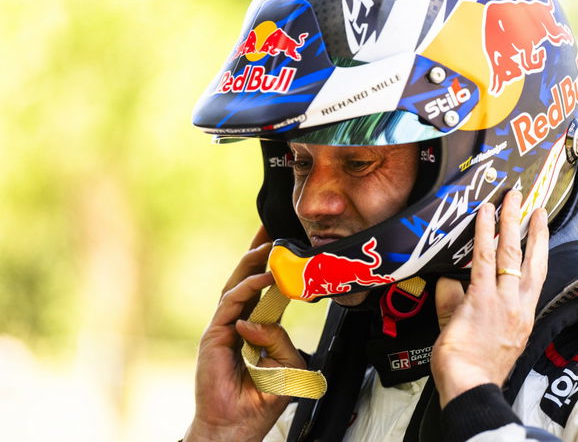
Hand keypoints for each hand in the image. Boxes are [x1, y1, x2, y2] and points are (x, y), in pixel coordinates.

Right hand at [184, 227, 306, 441]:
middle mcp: (238, 323)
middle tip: (274, 230)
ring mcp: (224, 327)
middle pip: (248, 279)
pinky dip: (248, 288)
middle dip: (260, 253)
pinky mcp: (214, 336)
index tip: (287, 245)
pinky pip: (232, 304)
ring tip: (270, 245)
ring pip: (237, 285)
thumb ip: (281, 340)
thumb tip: (259, 321)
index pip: (266, 290)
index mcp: (256, 328)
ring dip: (253, 263)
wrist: (236, 425)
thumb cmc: (260, 399)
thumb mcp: (287, 366)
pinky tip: (264, 277)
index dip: (275, 267)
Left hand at [432, 190, 548, 407]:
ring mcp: (503, 301)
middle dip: (533, 228)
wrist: (470, 386)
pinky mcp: (482, 299)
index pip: (534, 276)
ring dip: (511, 222)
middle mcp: (519, 305)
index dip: (539, 249)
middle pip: (531, 259)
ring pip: (510, 253)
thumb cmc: (474, 368)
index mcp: (522, 316)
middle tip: (533, 203)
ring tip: (512, 197)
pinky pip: (484, 259)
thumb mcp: (475, 332)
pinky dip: (485, 234)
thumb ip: (462, 302)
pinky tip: (485, 215)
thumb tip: (450, 280)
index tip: (541, 229)